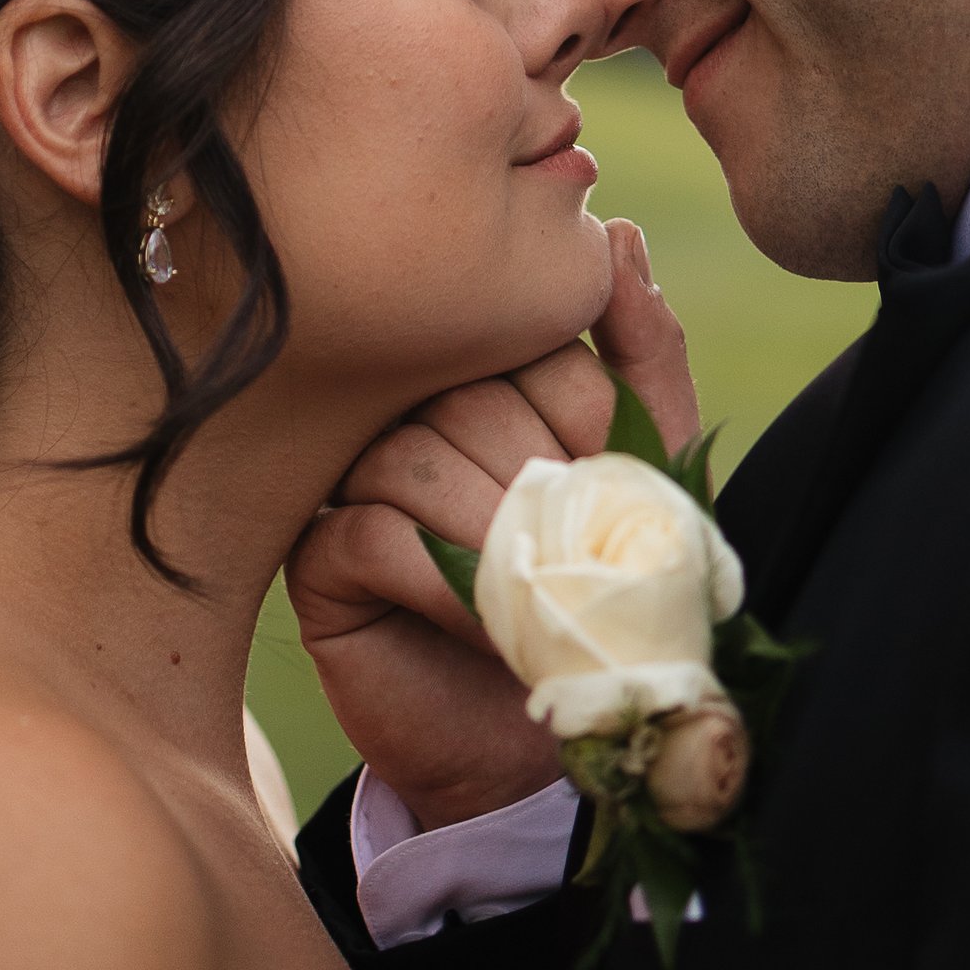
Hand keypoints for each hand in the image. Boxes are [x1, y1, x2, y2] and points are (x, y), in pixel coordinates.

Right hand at [284, 225, 702, 832]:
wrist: (542, 740)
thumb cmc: (599, 596)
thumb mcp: (653, 476)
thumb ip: (646, 355)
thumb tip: (621, 229)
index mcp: (492, 370)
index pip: (534, 340)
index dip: (594, 414)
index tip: (620, 488)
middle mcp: (413, 406)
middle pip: (472, 394)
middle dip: (546, 486)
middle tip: (579, 557)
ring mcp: (354, 475)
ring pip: (415, 455)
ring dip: (497, 538)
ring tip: (538, 598)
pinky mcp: (316, 555)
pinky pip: (370, 531)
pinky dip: (445, 584)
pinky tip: (487, 626)